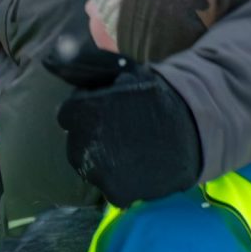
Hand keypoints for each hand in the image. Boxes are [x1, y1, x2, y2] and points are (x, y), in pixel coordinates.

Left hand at [46, 50, 203, 206]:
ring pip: (89, 168)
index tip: (103, 114)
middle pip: (76, 144)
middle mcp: (83, 141)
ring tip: (130, 153)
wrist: (197, 126)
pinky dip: (122, 182)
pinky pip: (111, 190)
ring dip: (103, 161)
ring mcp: (99, 170)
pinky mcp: (117, 192)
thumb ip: (91, 74)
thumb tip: (53, 58)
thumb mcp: (123, 73)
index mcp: (81, 110)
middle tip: (119, 135)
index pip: (68, 115)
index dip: (86, 114)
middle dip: (92, 138)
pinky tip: (139, 169)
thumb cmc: (160, 96)